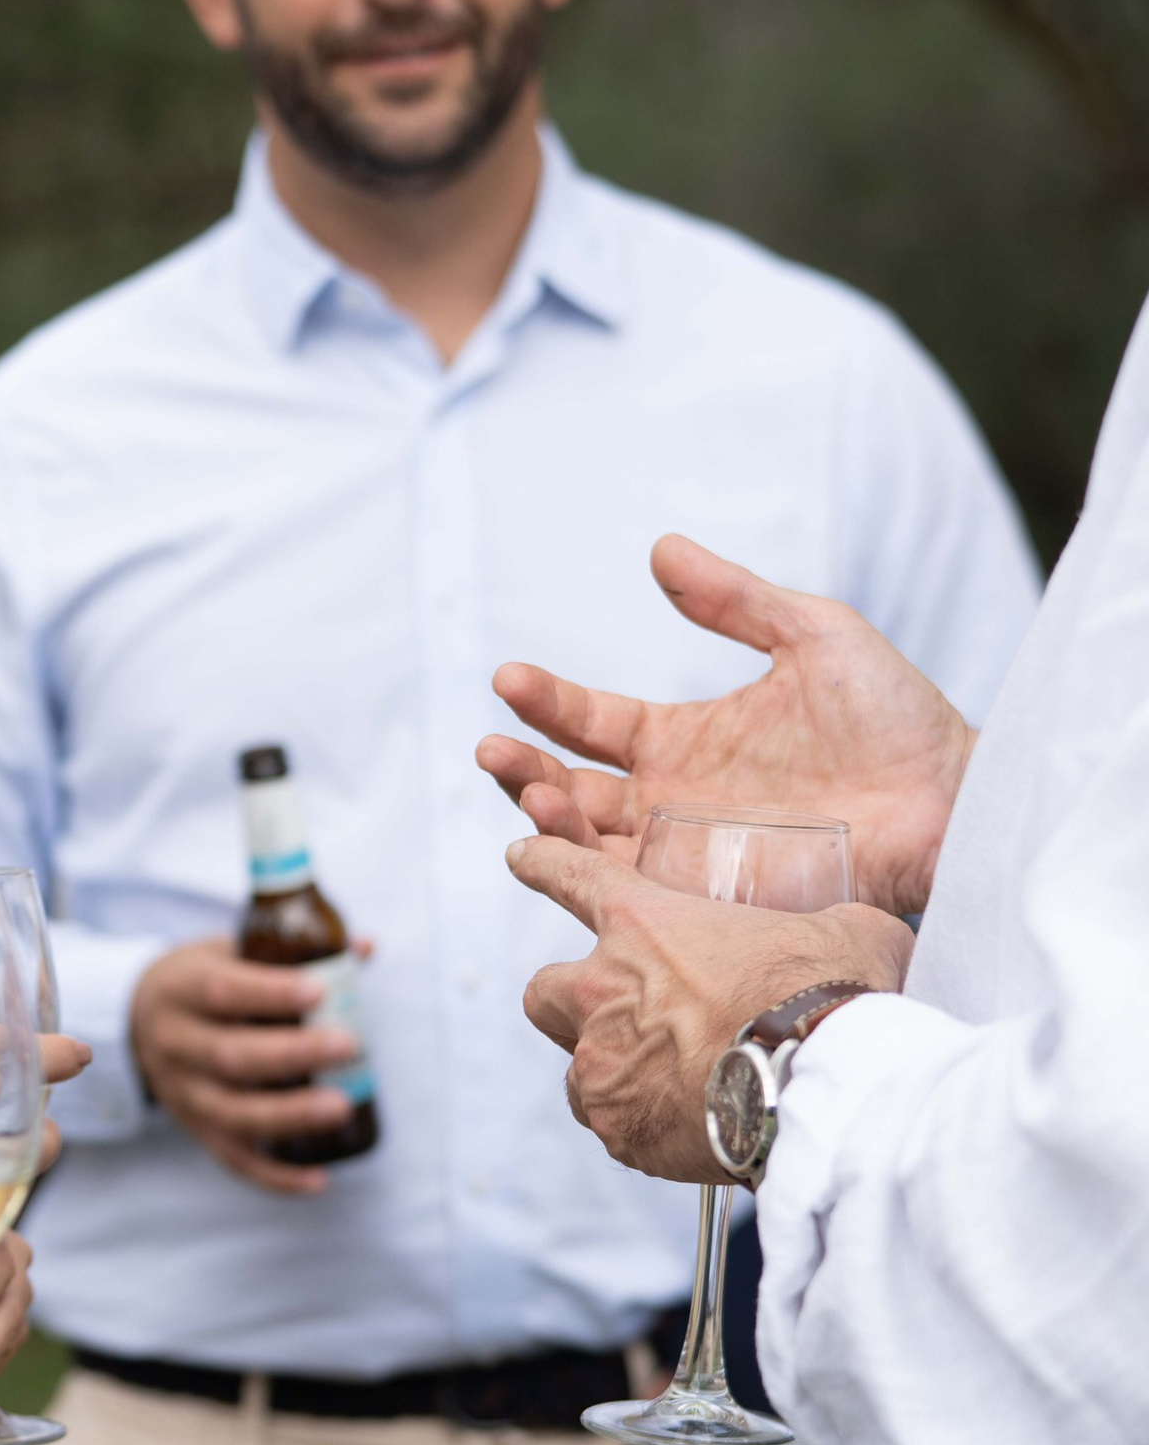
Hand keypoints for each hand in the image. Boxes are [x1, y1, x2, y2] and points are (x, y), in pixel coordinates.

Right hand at [130, 938, 371, 1196]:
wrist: (138, 1021)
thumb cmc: (201, 980)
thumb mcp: (229, 951)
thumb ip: (291, 952)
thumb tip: (364, 948)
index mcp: (180, 990)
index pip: (222, 991)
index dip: (271, 993)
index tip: (320, 991)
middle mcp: (174, 1044)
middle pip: (231, 1056)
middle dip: (293, 1054)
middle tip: (350, 1045)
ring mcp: (183, 1094)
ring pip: (233, 1113)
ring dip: (290, 1114)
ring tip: (342, 1107)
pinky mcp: (197, 1130)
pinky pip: (235, 1160)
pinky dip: (276, 1177)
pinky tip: (319, 1179)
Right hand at [478, 536, 973, 920]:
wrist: (948, 798)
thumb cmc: (895, 717)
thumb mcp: (813, 635)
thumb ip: (735, 600)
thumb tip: (660, 547)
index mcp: (685, 739)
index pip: (593, 723)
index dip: (549, 702)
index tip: (510, 679)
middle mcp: (670, 799)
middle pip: (568, 786)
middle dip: (521, 765)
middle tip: (495, 744)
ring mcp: (684, 853)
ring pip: (585, 840)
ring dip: (542, 813)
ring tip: (526, 786)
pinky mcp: (706, 897)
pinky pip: (627, 890)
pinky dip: (582, 869)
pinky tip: (557, 841)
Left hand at [510, 833, 912, 1177]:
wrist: (823, 1088)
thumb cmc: (832, 998)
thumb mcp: (840, 930)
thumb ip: (820, 922)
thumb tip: (845, 928)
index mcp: (646, 925)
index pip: (573, 875)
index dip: (544, 862)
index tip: (521, 856)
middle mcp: (603, 989)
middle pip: (542, 991)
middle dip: (569, 1004)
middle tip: (615, 1018)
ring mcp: (600, 1062)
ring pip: (575, 1068)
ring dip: (610, 1073)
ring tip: (670, 1086)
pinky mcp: (615, 1126)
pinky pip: (610, 1124)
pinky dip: (638, 1125)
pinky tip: (687, 1126)